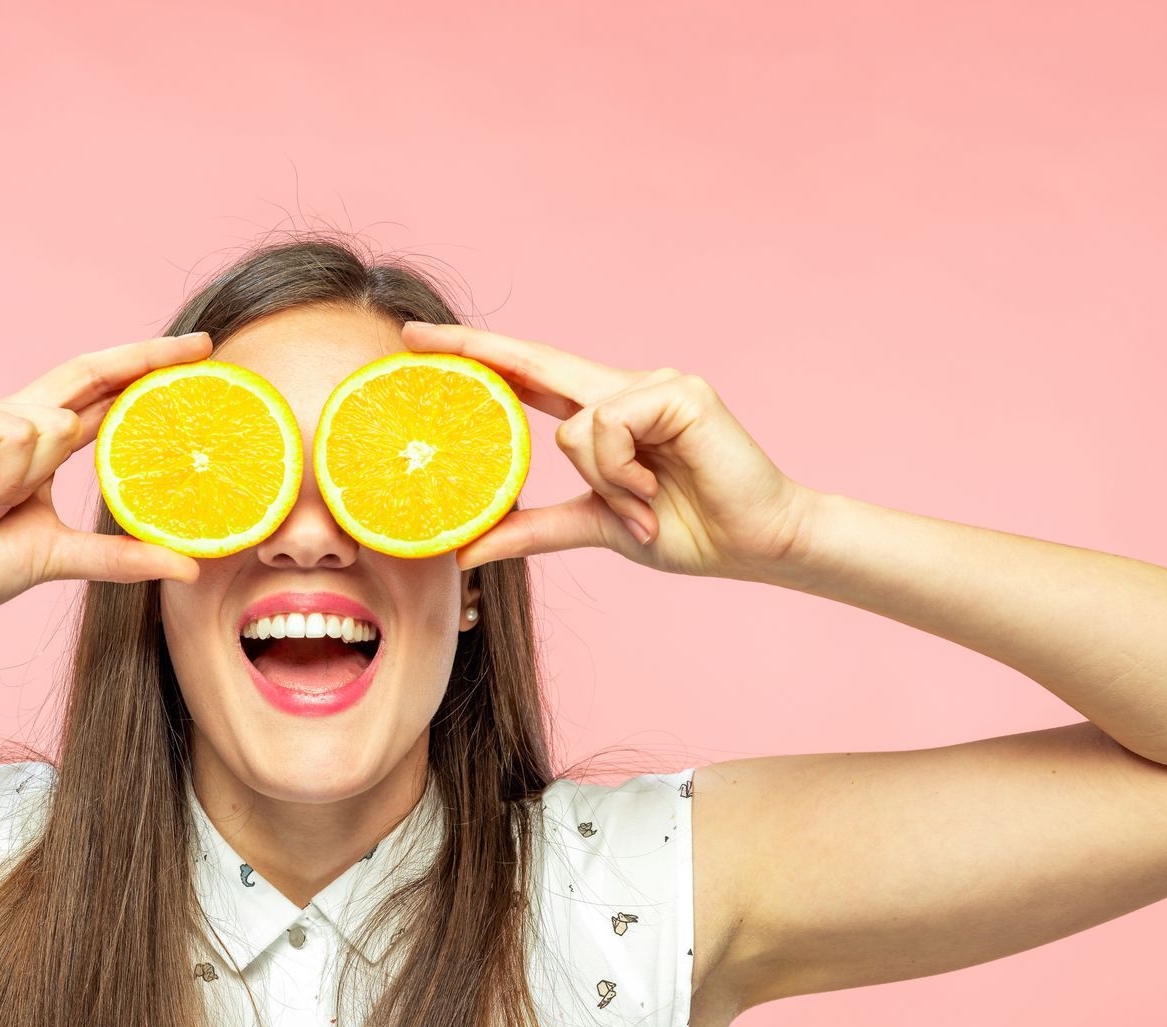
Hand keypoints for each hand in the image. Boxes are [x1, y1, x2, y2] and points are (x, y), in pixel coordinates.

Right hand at [0, 333, 210, 618]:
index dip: (142, 378)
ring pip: (54, 425)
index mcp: (33, 448)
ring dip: (29, 482)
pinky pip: (17, 436)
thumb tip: (188, 566)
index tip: (194, 363)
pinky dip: (5, 480)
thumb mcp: (58, 557)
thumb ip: (120, 556)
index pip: (98, 401)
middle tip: (204, 349)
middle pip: (88, 374)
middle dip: (146, 358)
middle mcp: (10, 419)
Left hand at [400, 320, 820, 579]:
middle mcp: (623, 389)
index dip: (479, 359)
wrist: (756, 545)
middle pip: (535, 362)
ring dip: (601, 480)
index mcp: (603, 416)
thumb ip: (534, 530)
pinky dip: (620, 471)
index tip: (421, 345)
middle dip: (473, 350)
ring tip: (640, 504)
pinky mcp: (678, 392)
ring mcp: (652, 384)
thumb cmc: (687, 530)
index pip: (529, 377)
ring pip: (574, 425)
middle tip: (410, 336)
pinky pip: (607, 428)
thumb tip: (467, 549)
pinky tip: (653, 490)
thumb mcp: (595, 528)